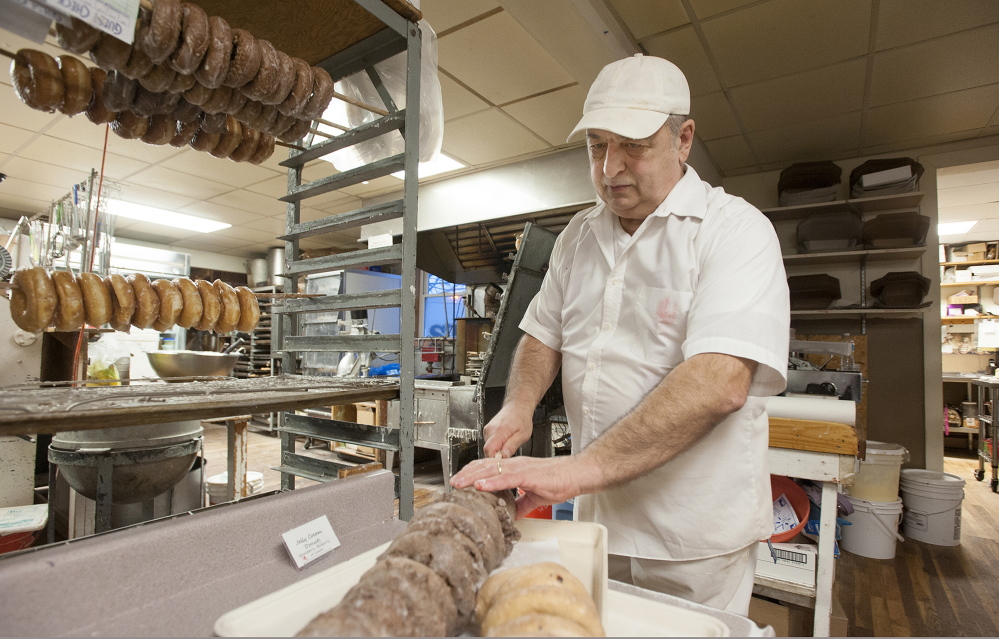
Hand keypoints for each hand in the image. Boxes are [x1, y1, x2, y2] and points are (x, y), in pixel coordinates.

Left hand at [449, 455, 589, 518]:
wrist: (575, 475)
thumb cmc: (558, 481)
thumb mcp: (534, 496)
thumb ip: (521, 504)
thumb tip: (512, 515)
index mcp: (514, 469)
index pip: (487, 469)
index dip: (472, 473)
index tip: (459, 481)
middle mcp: (514, 466)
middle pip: (484, 467)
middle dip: (466, 475)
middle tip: (452, 483)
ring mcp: (519, 468)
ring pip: (490, 471)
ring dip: (473, 477)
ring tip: (459, 483)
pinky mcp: (527, 475)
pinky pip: (506, 478)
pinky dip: (491, 482)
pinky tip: (480, 485)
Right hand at [482, 403, 533, 457]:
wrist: (517, 406)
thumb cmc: (521, 418)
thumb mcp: (523, 434)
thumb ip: (512, 446)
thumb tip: (505, 456)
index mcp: (499, 431)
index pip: (489, 450)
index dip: (494, 459)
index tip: (502, 461)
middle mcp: (490, 430)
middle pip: (488, 450)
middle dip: (497, 455)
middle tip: (509, 453)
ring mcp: (487, 430)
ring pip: (488, 447)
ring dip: (497, 450)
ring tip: (508, 445)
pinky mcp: (487, 430)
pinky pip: (489, 443)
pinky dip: (496, 446)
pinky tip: (504, 442)